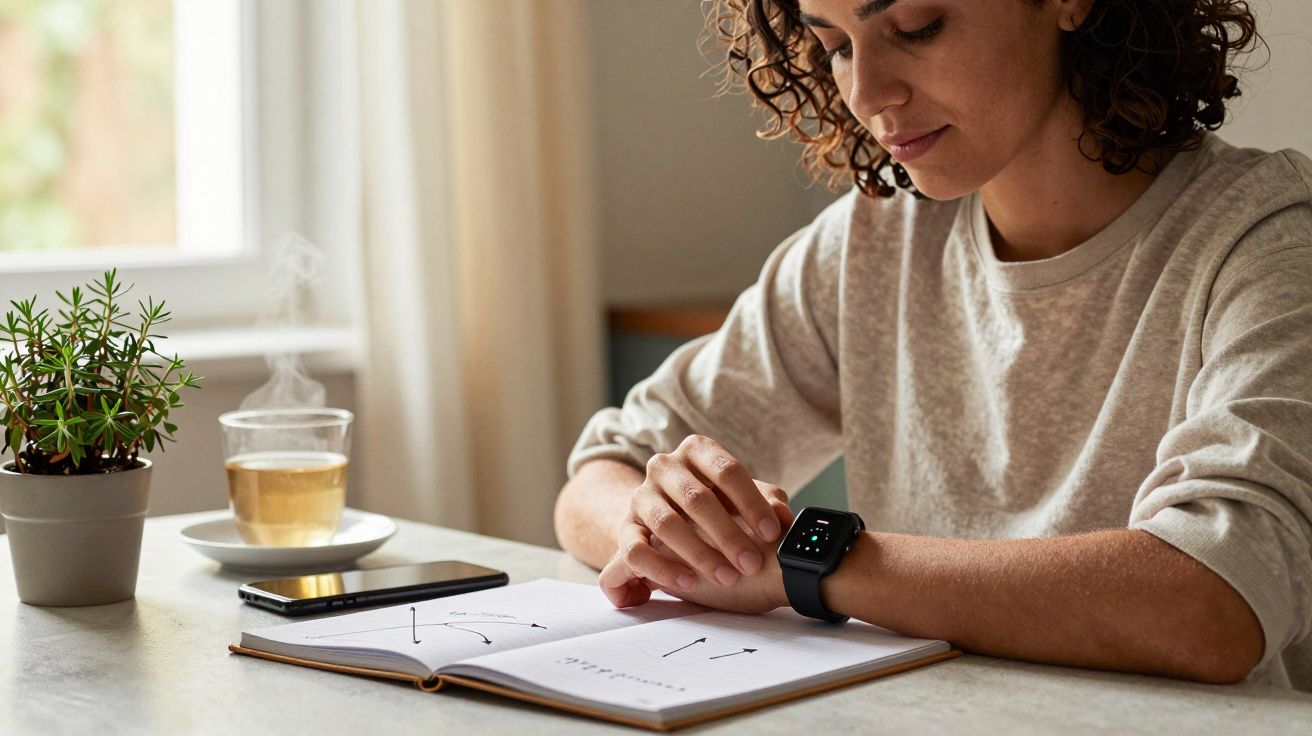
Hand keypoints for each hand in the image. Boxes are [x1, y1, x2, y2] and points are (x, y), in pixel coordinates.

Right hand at [599, 484, 793, 612]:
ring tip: (727, 578)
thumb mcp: (742, 497)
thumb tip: (784, 516)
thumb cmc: (715, 504)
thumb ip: (766, 501)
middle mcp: (665, 466)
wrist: (667, 519)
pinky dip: (662, 568)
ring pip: (666, 524)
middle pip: (697, 498)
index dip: (751, 503)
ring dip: (699, 554)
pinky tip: (688, 583)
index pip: (727, 470)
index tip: (771, 533)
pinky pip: (636, 551)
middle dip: (729, 535)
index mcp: (696, 449)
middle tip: (752, 564)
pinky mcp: (625, 529)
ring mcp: (641, 496)